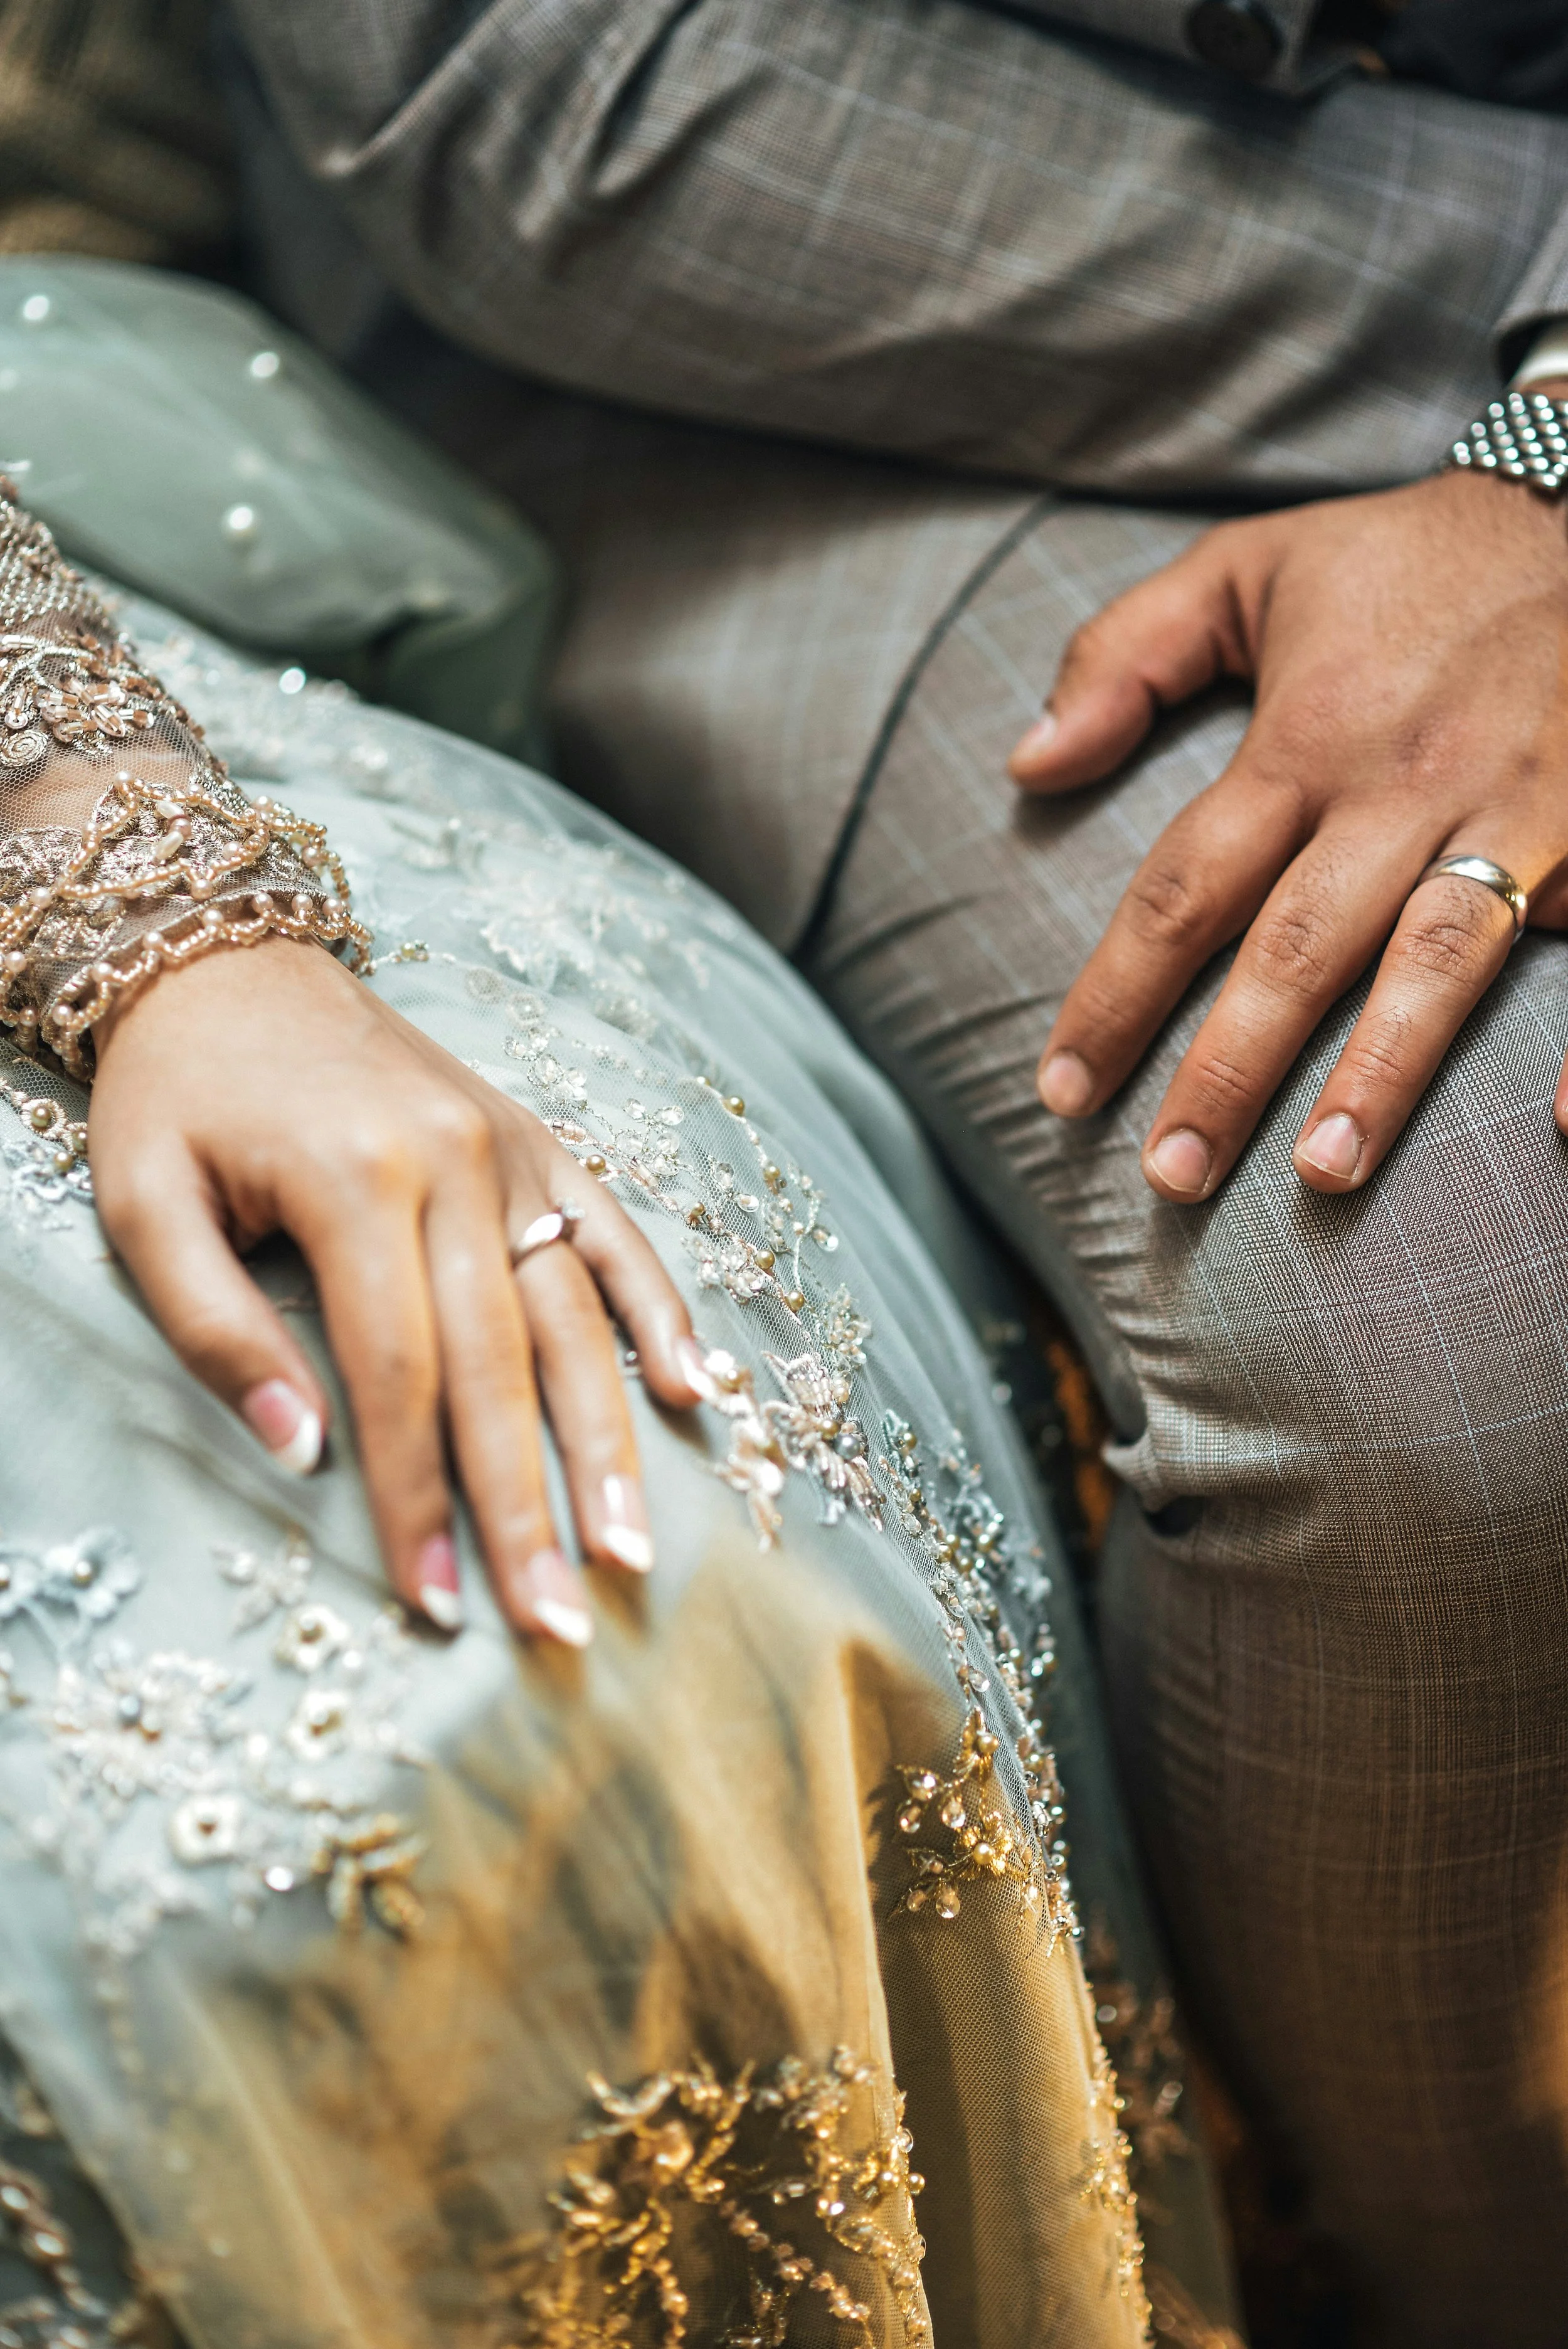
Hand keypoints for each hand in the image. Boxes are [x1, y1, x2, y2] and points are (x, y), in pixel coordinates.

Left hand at [89, 938, 704, 1643]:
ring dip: (609, 1441)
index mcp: (354, 1180)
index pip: (400, 1377)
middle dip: (530, 1507)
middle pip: (503, 1367)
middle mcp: (455, 1165)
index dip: (420, 1501)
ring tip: (632, 1547)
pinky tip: (697, 1389)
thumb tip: (302, 1452)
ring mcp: (511, 1152)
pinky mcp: (537, 1144)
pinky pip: (616, 1236)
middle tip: (560, 1622)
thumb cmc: (177, 1094)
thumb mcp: (145, 1203)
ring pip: (577, 1316)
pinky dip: (661, 1312)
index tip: (439, 1607)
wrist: (226, 954)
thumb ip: (215, 1330)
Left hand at [1010, 462, 1567, 1200]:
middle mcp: (1403, 785)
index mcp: (1305, 737)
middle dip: (1227, 1068)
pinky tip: (1562, 1130)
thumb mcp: (1245, 569)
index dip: (1114, 997)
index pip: (1183, 890)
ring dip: (1380, 1076)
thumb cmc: (1400, 560)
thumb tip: (1026, 765)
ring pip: (1437, 962)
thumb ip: (1124, 657)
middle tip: (1169, 1179)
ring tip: (1323, 1176)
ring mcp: (1515, 811)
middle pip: (1296, 949)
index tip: (1060, 1094)